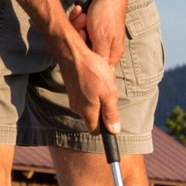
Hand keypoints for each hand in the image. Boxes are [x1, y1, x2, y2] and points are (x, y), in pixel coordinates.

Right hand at [57, 4, 122, 135]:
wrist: (73, 54)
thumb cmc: (92, 72)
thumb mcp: (108, 94)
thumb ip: (110, 113)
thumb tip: (114, 131)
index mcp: (87, 112)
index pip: (95, 130)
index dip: (105, 127)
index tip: (112, 117)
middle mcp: (77, 108)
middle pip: (95, 116)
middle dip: (104, 107)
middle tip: (109, 91)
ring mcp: (73, 98)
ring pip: (92, 103)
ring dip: (100, 95)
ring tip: (103, 81)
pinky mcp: (72, 89)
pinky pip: (87, 93)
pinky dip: (94, 87)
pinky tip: (96, 75)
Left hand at [79, 0, 130, 71]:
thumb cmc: (106, 15)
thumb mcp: (101, 40)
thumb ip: (100, 58)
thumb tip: (101, 76)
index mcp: (112, 53)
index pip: (97, 68)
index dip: (86, 59)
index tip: (83, 47)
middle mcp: (108, 47)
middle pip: (86, 52)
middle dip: (80, 39)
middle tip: (82, 28)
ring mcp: (101, 36)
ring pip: (81, 39)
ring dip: (78, 26)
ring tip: (83, 17)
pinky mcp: (95, 27)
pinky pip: (81, 28)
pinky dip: (79, 19)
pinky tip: (81, 12)